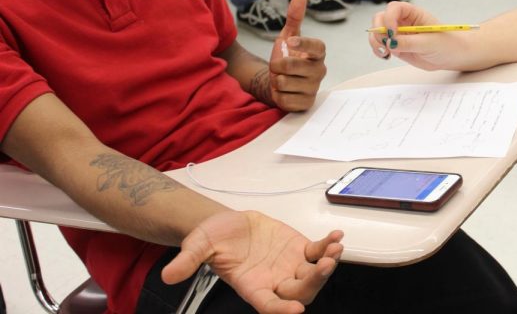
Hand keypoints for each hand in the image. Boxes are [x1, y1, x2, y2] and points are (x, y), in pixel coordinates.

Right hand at [162, 210, 342, 313]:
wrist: (227, 223)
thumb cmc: (214, 238)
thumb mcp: (197, 245)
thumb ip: (188, 261)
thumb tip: (168, 275)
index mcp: (252, 287)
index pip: (270, 306)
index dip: (282, 310)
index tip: (295, 311)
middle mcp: (274, 281)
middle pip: (299, 293)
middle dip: (314, 282)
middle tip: (324, 266)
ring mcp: (290, 266)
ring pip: (314, 274)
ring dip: (327, 265)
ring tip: (335, 249)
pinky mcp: (299, 249)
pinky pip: (318, 251)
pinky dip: (328, 246)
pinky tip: (336, 237)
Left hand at [269, 0, 326, 111]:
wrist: (280, 83)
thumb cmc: (287, 57)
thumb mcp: (288, 36)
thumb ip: (295, 17)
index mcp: (318, 53)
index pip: (318, 47)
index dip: (304, 43)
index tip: (289, 41)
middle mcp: (319, 71)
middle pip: (292, 66)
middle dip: (276, 64)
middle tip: (276, 65)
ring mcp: (313, 88)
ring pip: (284, 82)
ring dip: (275, 80)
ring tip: (280, 79)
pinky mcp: (305, 104)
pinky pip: (284, 99)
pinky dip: (277, 95)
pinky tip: (283, 92)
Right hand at [368, 2, 470, 70]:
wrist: (451, 56)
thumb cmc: (447, 43)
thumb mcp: (429, 43)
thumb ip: (409, 42)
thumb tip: (391, 42)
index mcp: (414, 13)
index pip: (394, 8)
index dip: (389, 18)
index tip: (392, 33)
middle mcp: (403, 21)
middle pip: (380, 18)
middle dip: (379, 30)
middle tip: (387, 43)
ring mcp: (398, 33)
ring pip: (377, 32)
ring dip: (376, 42)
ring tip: (386, 52)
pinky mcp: (396, 45)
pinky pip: (380, 45)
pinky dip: (378, 50)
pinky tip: (386, 56)